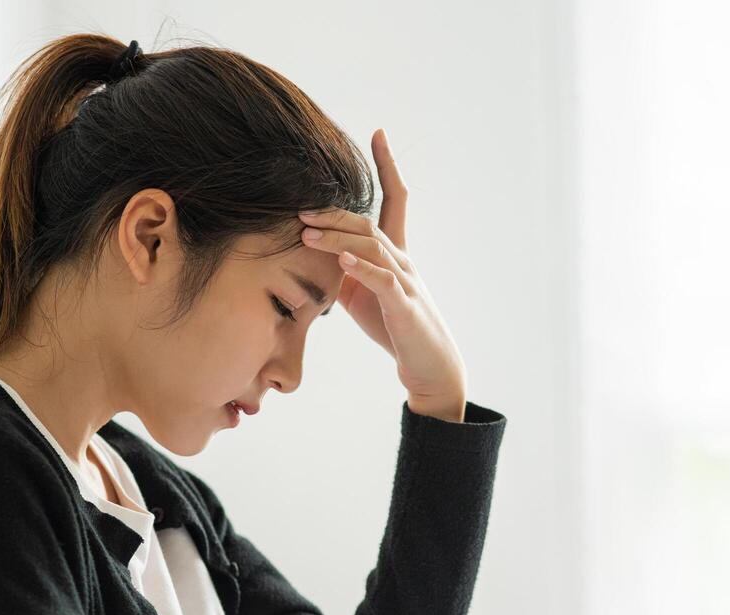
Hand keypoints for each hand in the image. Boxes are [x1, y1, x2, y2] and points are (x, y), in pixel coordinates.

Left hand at [297, 128, 466, 410]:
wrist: (429, 366)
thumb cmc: (395, 328)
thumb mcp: (361, 296)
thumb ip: (341, 271)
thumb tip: (312, 255)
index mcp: (393, 253)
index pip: (395, 200)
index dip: (388, 166)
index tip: (378, 134)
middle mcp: (403, 260)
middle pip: (369, 223)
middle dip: (335, 213)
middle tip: (301, 209)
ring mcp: (405, 282)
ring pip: (372, 247)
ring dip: (337, 238)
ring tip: (307, 234)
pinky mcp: (403, 307)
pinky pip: (383, 281)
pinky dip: (361, 269)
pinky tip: (342, 261)